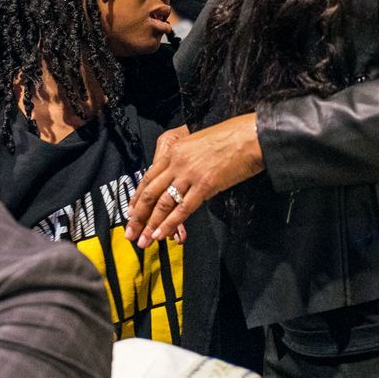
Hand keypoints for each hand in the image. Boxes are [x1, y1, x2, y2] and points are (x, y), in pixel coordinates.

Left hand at [126, 116, 264, 247]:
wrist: (249, 136)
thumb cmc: (228, 138)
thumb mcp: (196, 143)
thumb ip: (183, 160)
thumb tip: (176, 180)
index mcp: (173, 151)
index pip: (148, 178)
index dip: (137, 198)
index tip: (130, 214)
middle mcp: (176, 162)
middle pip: (150, 193)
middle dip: (138, 216)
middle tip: (129, 233)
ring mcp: (189, 174)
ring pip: (163, 203)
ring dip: (151, 225)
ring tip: (144, 241)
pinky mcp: (205, 185)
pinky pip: (183, 209)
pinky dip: (170, 223)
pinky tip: (162, 235)